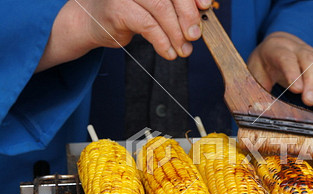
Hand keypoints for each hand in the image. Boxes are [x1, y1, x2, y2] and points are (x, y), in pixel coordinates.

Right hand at [37, 0, 210, 71]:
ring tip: (183, 49)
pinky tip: (168, 52)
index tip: (205, 7)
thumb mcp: (154, 7)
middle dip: (188, 15)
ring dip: (176, 33)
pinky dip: (162, 41)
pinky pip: (148, 26)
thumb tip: (201, 15)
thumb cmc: (127, 13)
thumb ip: (174, 8)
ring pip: (161, 9)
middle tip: (194, 35)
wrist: (91, 21)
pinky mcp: (117, 9)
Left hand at [247, 32, 312, 105]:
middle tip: (310, 100)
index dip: (292, 73)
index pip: (286, 58)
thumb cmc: (264, 63)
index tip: (297, 90)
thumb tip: (259, 107)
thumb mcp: (253, 73)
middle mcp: (297, 48)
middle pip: (310, 59)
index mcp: (276, 49)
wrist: (275, 48)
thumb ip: (257, 87)